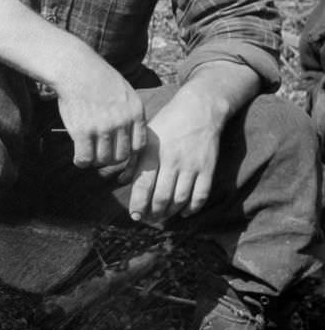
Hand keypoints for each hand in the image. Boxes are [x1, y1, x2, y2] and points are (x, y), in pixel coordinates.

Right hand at [53, 57, 146, 170]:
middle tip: (100, 155)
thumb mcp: (123, 91)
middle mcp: (122, 122)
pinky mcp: (83, 131)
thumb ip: (128, 111)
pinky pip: (85, 157)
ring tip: (88, 156)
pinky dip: (81, 162)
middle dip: (110, 159)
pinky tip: (78, 159)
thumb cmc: (96, 77)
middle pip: (121, 155)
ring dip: (95, 161)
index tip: (116, 149)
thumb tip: (127, 132)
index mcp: (135, 112)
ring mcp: (102, 127)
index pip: (138, 145)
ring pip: (103, 159)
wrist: (75, 68)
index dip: (127, 151)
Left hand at [123, 89, 221, 225]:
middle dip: (153, 212)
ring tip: (162, 217)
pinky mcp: (208, 168)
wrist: (199, 110)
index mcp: (152, 152)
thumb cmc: (167, 123)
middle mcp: (171, 160)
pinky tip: (184, 213)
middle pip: (161, 196)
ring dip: (170, 212)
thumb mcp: (146, 137)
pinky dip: (193, 208)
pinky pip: (201, 195)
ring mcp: (191, 166)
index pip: (143, 185)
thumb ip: (134, 159)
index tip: (135, 215)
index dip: (138, 204)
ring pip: (180, 199)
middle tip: (148, 219)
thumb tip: (121, 181)